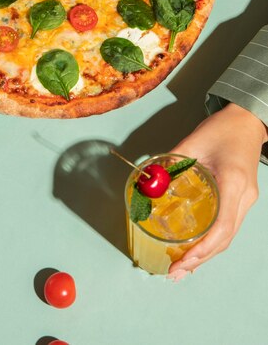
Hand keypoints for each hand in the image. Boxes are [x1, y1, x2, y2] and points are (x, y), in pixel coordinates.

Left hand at [167, 103, 266, 280]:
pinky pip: (227, 227)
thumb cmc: (222, 128)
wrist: (246, 121)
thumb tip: (147, 180)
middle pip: (224, 239)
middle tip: (174, 273)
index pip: (221, 227)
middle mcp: (244, 198)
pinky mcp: (241, 199)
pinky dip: (211, 242)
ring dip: (205, 255)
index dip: (201, 249)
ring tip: (181, 268)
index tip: (181, 262)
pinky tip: (196, 249)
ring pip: (227, 237)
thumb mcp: (193, 141)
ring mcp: (246, 200)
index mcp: (233, 183)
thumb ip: (171, 162)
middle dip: (199, 260)